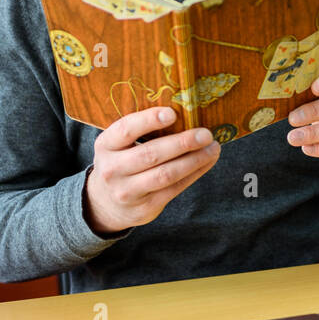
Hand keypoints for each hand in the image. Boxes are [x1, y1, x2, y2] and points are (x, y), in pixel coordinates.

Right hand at [84, 107, 219, 234]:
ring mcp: (127, 191)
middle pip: (151, 154)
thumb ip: (140, 131)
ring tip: (213, 148)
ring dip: (194, 160)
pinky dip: (195, 173)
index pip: (126, 129)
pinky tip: (207, 161)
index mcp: (106, 145)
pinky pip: (174, 188)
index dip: (149, 120)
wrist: (106, 204)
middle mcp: (112, 169)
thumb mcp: (119, 145)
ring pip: (166, 174)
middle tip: (205, 134)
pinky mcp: (145, 207)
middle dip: (182, 143)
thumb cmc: (121, 162)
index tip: (172, 113)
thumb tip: (185, 113)